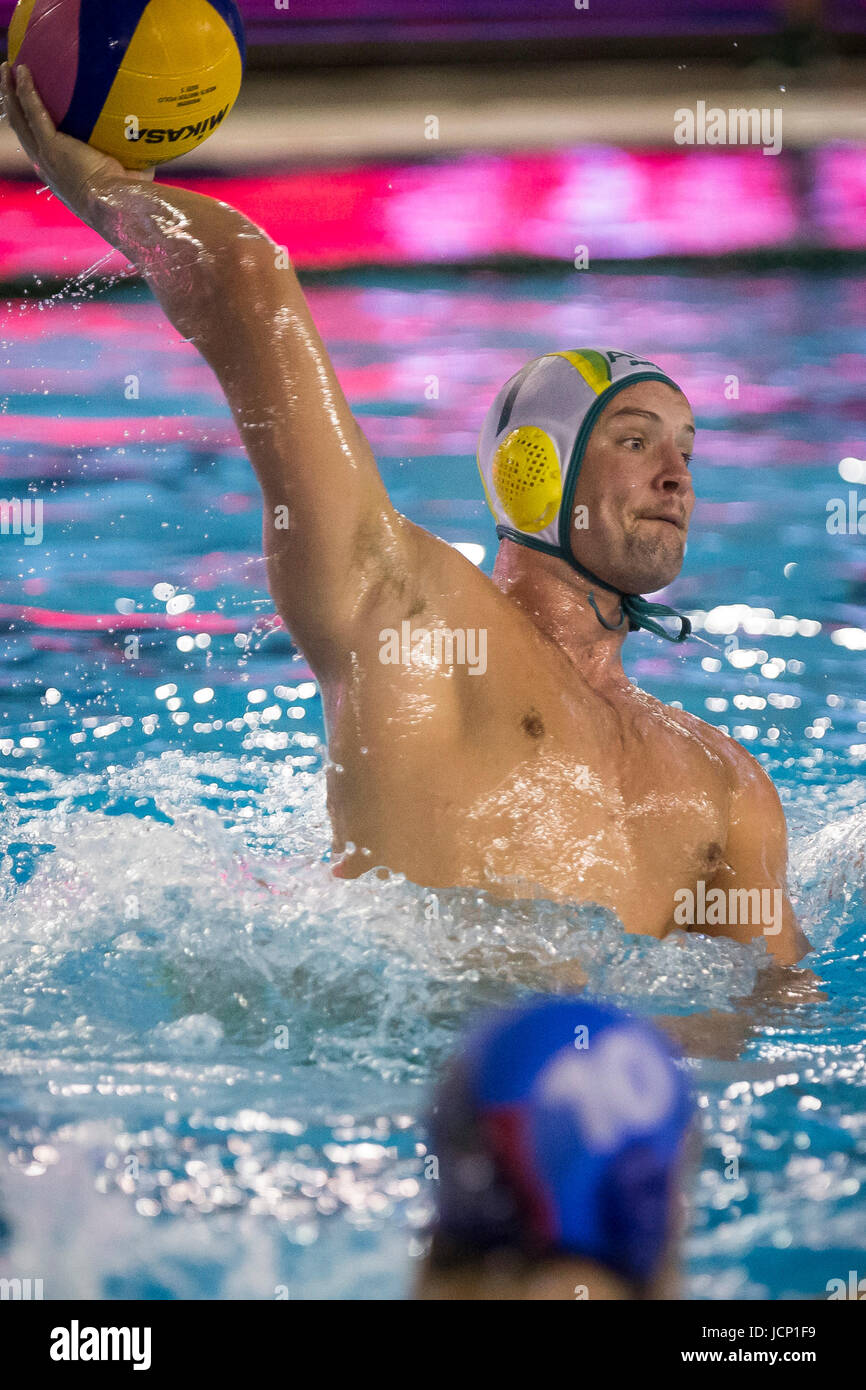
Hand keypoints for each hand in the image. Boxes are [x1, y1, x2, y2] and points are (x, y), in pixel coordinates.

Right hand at [0, 61, 153, 227]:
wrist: (114, 207)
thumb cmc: (125, 201)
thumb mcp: (126, 180)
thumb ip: (133, 167)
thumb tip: (151, 156)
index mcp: (59, 176)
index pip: (39, 150)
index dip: (31, 131)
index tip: (28, 113)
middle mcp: (46, 167)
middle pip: (22, 130)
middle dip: (13, 105)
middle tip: (9, 81)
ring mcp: (45, 156)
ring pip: (19, 118)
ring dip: (11, 92)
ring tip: (7, 69)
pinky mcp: (50, 146)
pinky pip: (33, 111)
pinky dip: (26, 90)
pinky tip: (24, 70)